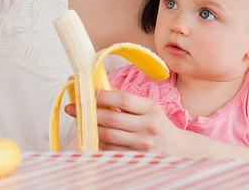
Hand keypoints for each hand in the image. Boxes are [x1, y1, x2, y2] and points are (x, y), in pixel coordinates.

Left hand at [65, 89, 184, 152]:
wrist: (176, 149)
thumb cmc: (156, 123)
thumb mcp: (148, 106)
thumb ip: (126, 100)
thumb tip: (98, 90)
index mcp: (150, 108)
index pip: (122, 99)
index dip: (101, 96)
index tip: (85, 93)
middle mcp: (148, 127)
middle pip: (110, 119)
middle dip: (88, 112)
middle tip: (72, 108)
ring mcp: (142, 145)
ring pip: (107, 135)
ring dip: (90, 127)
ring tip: (80, 120)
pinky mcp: (136, 158)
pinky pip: (110, 149)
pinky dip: (99, 141)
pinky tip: (93, 134)